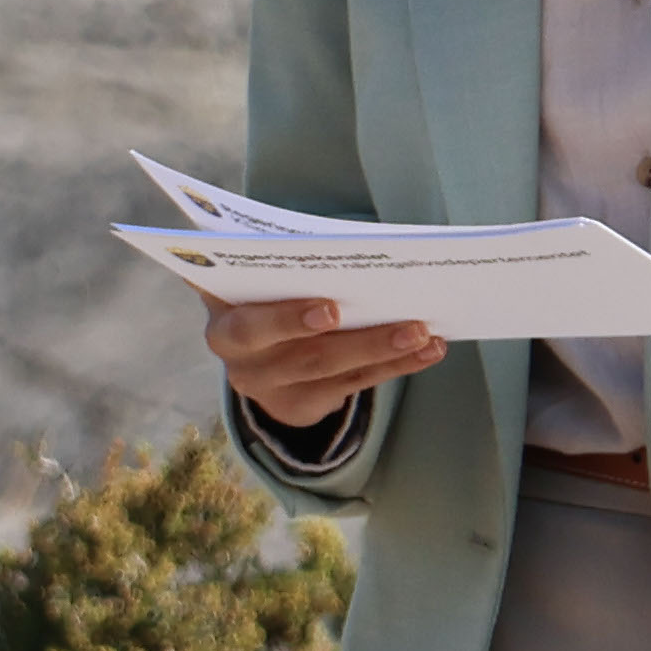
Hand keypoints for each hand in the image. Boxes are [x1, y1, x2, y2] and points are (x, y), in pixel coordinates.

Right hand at [205, 285, 444, 434]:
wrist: (260, 355)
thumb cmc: (271, 293)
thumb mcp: (266, 276)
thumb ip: (289, 262)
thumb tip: (356, 244)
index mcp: (223, 311)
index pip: (240, 313)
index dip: (282, 315)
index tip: (327, 307)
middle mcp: (238, 355)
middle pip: (286, 347)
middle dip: (328, 332)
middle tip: (359, 316)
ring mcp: (267, 386)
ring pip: (326, 368)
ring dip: (378, 348)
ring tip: (420, 331)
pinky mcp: (298, 406)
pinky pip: (351, 384)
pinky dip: (394, 365)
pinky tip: (427, 350)